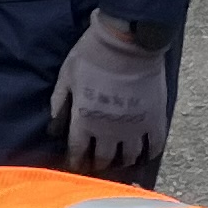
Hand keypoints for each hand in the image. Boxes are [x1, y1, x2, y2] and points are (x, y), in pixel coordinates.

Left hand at [48, 12, 173, 177]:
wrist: (127, 42)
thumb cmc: (91, 55)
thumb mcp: (66, 77)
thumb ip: (59, 103)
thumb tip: (53, 128)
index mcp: (84, 120)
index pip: (78, 152)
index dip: (76, 162)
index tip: (76, 166)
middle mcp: (109, 130)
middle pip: (104, 159)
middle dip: (98, 164)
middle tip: (97, 165)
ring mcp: (134, 127)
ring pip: (129, 157)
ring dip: (124, 162)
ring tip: (121, 161)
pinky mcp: (154, 118)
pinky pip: (155, 145)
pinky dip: (150, 153)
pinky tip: (146, 154)